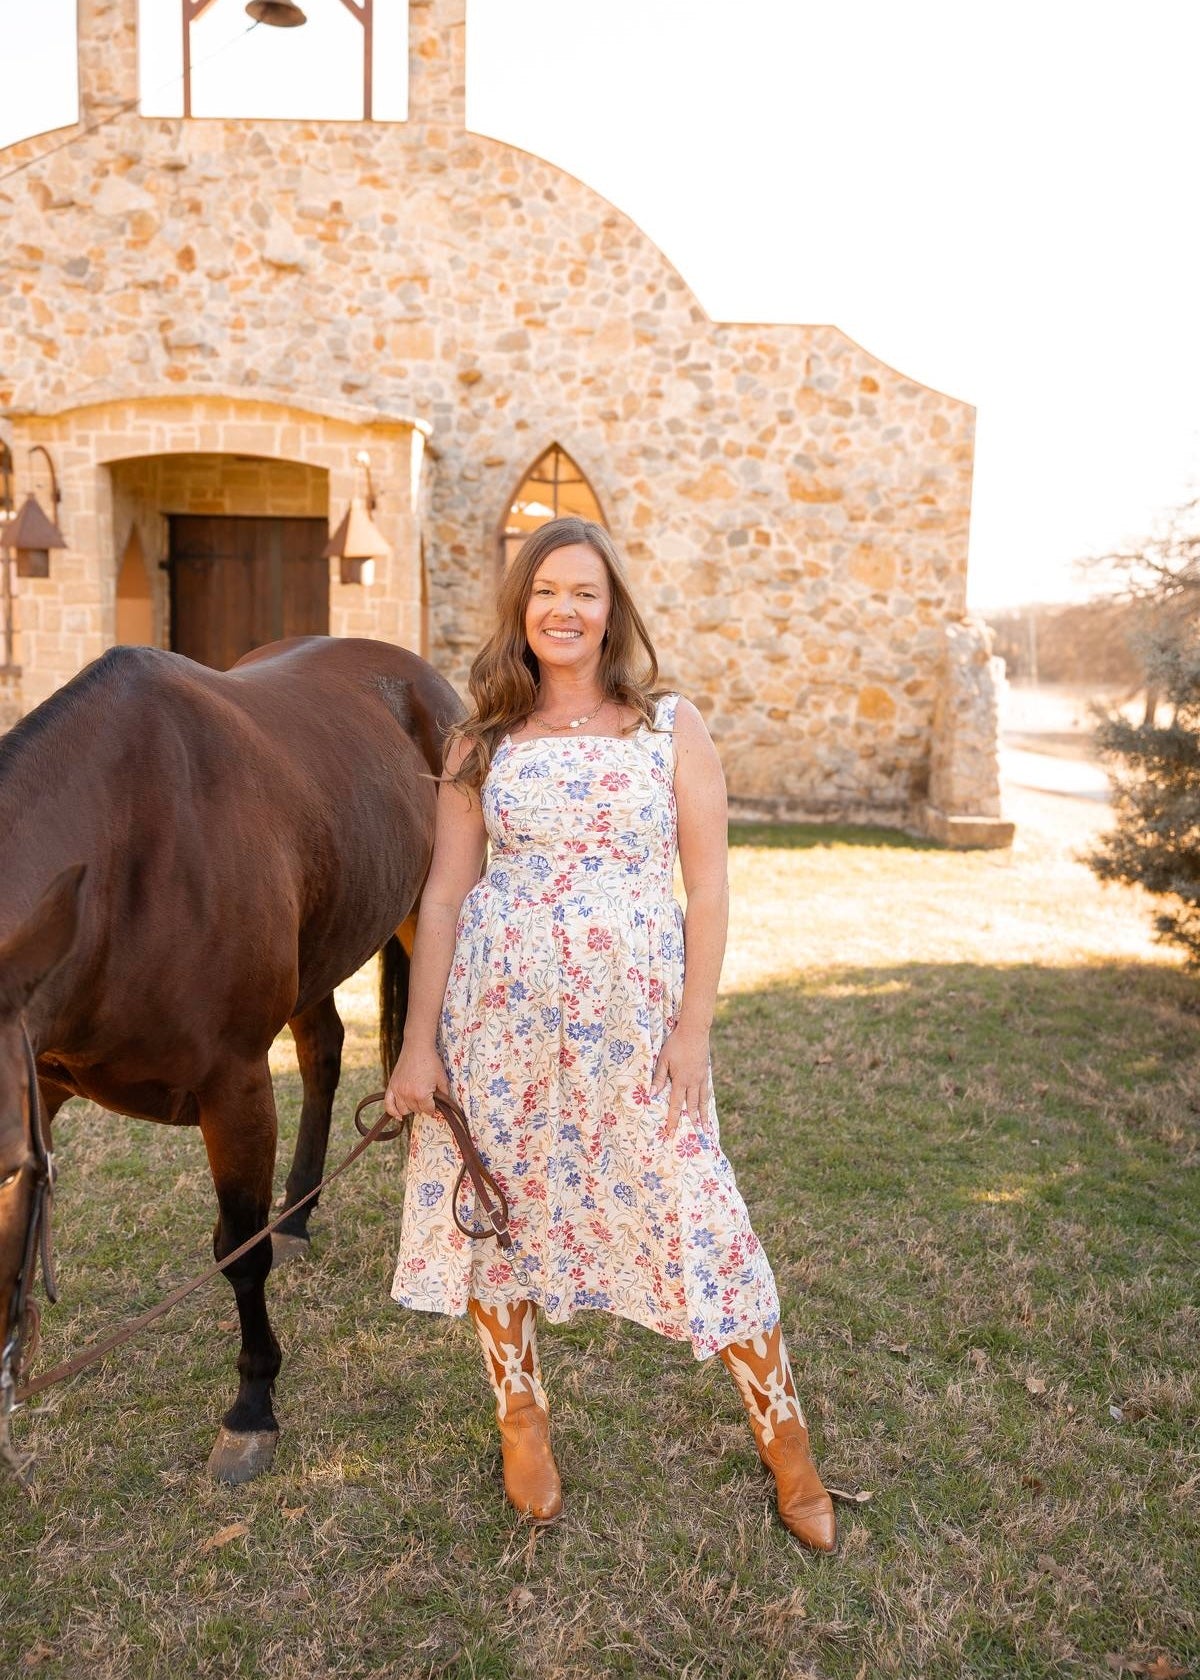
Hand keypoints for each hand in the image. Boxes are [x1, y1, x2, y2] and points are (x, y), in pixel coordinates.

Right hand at [385, 1043, 448, 1122]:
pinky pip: (388, 1105)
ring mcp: (398, 1091)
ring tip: (416, 1099)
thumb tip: (445, 1106)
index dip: (434, 1107)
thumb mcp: (442, 1078)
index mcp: (422, 1094)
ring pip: (403, 1110)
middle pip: (416, 1110)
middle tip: (427, 1095)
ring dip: (411, 1107)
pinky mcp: (391, 1086)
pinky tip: (398, 1116)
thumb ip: (444, 1095)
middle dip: (423, 1105)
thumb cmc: (431, 1062)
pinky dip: (392, 1112)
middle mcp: (408, 1095)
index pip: (428, 1110)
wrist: (417, 1048)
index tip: (435, 1103)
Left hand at [650, 1023, 710, 1137]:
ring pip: (702, 1101)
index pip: (676, 1105)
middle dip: (691, 1123)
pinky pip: (706, 1091)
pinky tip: (707, 1106)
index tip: (671, 1133)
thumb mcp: (663, 1060)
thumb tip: (652, 1094)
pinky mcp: (705, 1073)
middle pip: (692, 1107)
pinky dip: (707, 1102)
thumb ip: (659, 1078)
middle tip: (693, 1137)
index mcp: (681, 1081)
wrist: (694, 1031)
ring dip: (703, 1116)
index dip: (673, 1120)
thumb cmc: (675, 1044)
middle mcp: (693, 1083)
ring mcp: (701, 1078)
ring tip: (706, 1129)